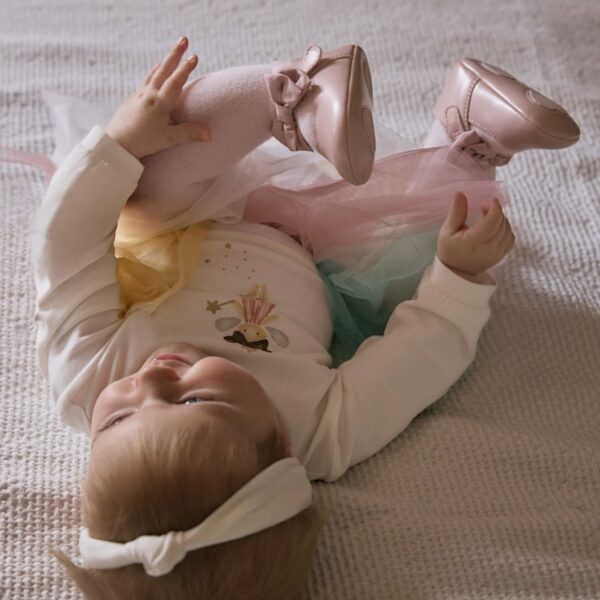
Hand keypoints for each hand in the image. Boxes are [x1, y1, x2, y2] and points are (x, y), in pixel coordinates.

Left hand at [105, 36, 210, 158]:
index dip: (185, 70)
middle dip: (175, 54)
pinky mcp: (134, 97)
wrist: (116, 143)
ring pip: (155, 72)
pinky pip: (147, 79)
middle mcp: (148, 94)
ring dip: (166, 60)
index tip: (194, 57)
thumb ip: (189, 133)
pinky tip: (158, 70)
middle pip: (163, 69)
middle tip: (184, 39)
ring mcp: (140, 94)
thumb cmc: (142, 141)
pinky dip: (156, 70)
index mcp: (158, 103)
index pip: (174, 82)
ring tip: (174, 51)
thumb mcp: (168, 139)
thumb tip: (209, 133)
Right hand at [437, 191, 515, 280]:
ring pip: (508, 230)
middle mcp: (488, 249)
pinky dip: (506, 230)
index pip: (492, 221)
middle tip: (485, 208)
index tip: (491, 200)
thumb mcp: (447, 230)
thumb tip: (460, 193)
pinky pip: (511, 238)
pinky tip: (495, 229)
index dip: (495, 208)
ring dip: (502, 220)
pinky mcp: (501, 256)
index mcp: (473, 241)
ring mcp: (496, 254)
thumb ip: (456, 212)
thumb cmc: (450, 249)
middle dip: (497, 212)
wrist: (456, 272)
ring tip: (489, 219)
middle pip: (502, 224)